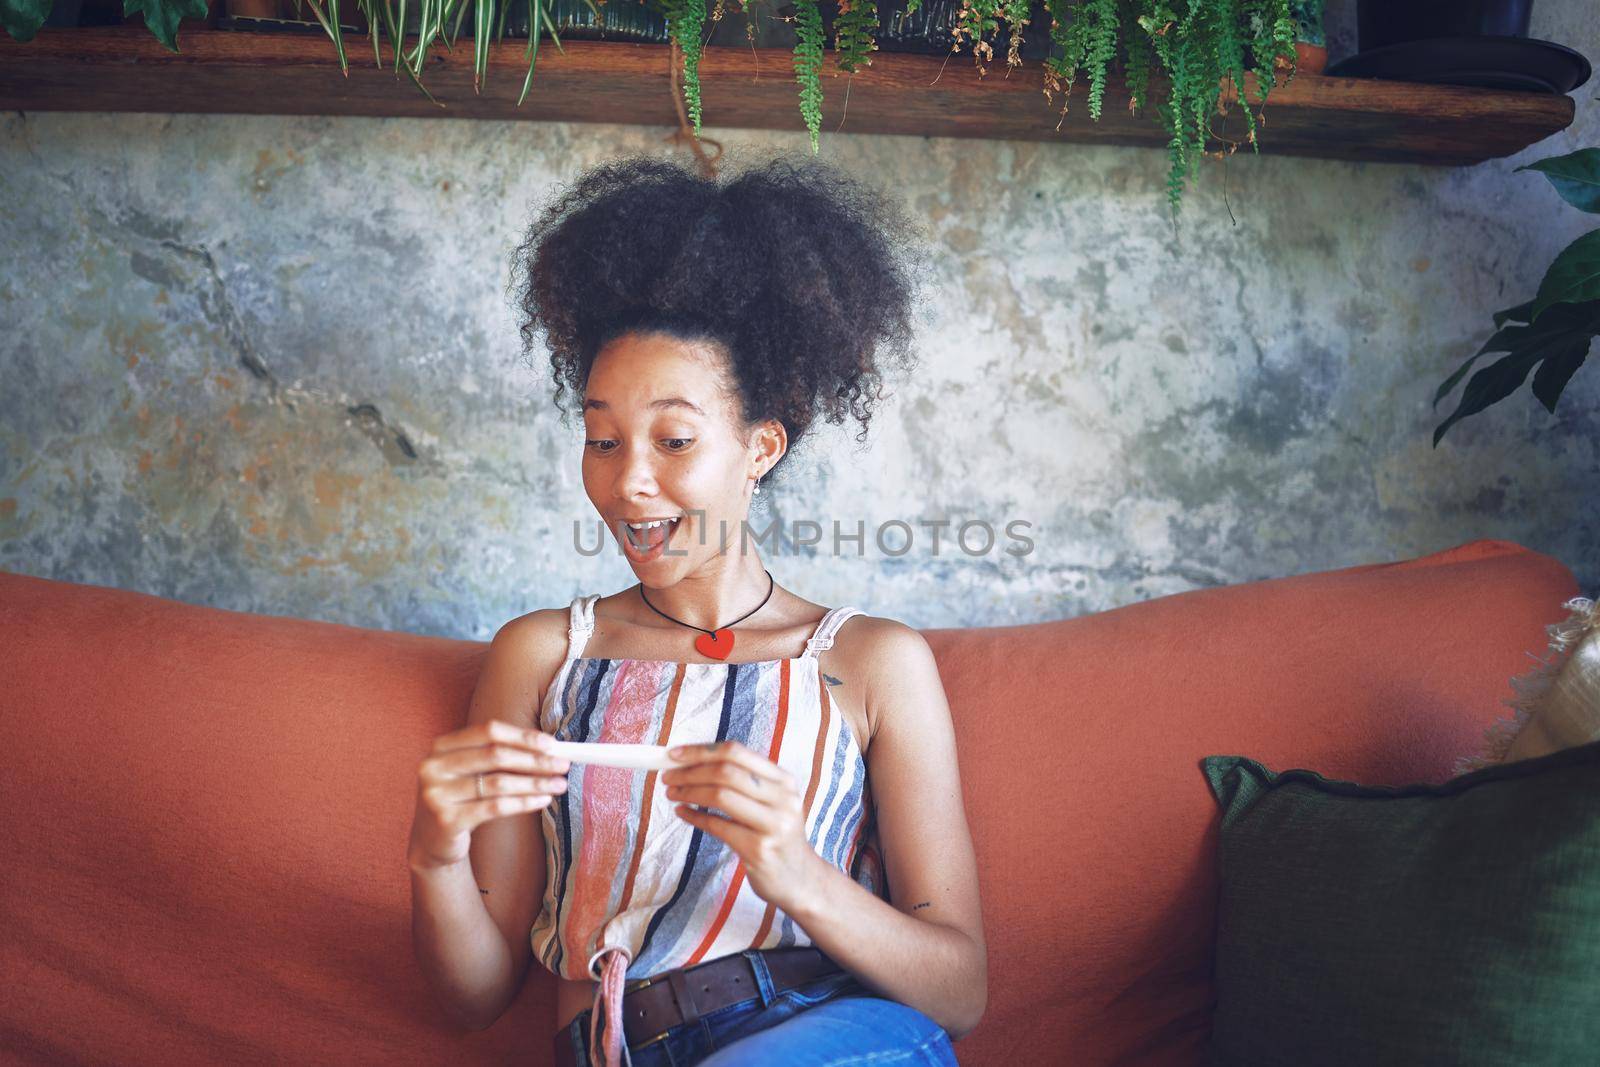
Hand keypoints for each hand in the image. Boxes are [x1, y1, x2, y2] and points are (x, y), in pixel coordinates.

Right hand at [408, 719, 572, 871]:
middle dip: (535, 760)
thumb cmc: (462, 800)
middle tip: (563, 765)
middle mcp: (434, 767)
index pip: (488, 731)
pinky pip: (495, 807)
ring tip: (558, 785)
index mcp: (441, 747)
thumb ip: (500, 756)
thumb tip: (548, 747)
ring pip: (498, 783)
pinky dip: (523, 802)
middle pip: (495, 756)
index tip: (552, 745)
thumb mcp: (471, 772)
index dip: (522, 736)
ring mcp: (437, 794)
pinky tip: (543, 801)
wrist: (434, 841)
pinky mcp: (446, 820)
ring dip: (535, 783)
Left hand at [660, 740, 822, 909]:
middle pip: (726, 771)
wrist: (799, 880)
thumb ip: (743, 782)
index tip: (673, 754)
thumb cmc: (776, 836)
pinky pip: (717, 826)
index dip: (700, 751)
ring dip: (688, 792)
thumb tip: (693, 762)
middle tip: (667, 777)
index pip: (736, 752)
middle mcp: (782, 798)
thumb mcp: (771, 802)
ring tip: (672, 793)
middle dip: (689, 772)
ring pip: (720, 795)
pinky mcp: (759, 850)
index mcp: (784, 780)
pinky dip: (694, 817)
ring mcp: (773, 824)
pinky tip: (683, 813)